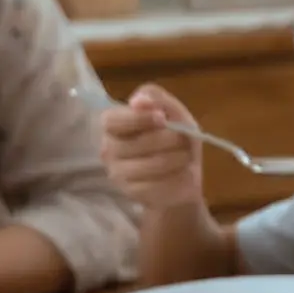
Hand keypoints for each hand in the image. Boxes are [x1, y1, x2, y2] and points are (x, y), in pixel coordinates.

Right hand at [100, 84, 205, 209]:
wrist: (184, 174)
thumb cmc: (174, 138)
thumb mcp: (174, 112)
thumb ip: (156, 99)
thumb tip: (138, 101)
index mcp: (113, 124)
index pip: (113, 121)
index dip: (139, 118)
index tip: (163, 118)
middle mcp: (109, 149)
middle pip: (138, 143)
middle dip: (169, 139)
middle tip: (184, 140)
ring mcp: (118, 173)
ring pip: (151, 164)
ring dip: (178, 158)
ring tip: (185, 157)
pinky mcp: (132, 193)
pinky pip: (158, 185)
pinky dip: (177, 177)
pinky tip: (180, 174)